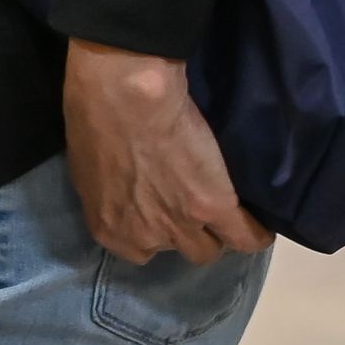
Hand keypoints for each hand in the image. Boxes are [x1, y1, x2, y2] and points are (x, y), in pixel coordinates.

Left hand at [63, 39, 273, 266]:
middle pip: (178, 251)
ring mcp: (181, 224)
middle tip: (190, 200)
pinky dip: (255, 232)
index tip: (162, 210)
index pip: (140, 251)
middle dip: (185, 230)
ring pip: (211, 249)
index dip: (156, 229)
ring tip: (222, 206)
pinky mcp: (214, 207)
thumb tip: (123, 196)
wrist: (122, 93)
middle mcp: (144, 235)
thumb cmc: (92, 115)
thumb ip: (109, 194)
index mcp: (109, 228)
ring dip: (217, 231)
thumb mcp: (87, 166)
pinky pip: (247, 238)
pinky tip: (257, 221)